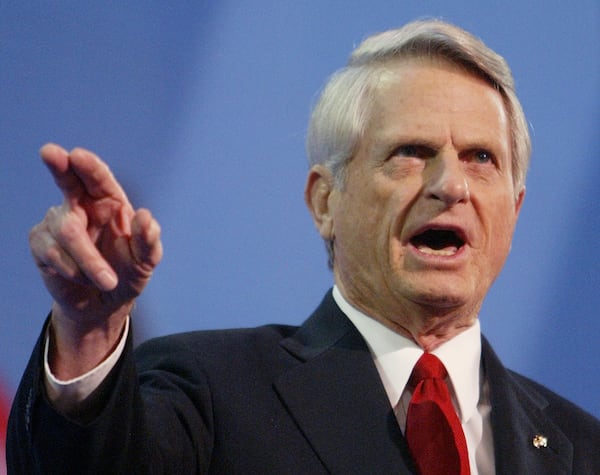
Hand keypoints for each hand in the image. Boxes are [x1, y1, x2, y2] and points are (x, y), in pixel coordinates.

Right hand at [29, 144, 162, 376]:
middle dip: (59, 167)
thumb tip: (145, 217)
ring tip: (107, 280)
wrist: (103, 304)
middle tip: (50, 152)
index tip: (77, 155)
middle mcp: (81, 206)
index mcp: (109, 202)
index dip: (89, 166)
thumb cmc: (126, 274)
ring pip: (68, 232)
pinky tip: (82, 278)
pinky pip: (53, 253)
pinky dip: (74, 270)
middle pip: (67, 181)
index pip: (98, 178)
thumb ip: (149, 241)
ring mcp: (58, 222)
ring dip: (90, 262)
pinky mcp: (41, 243)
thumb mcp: (145, 261)